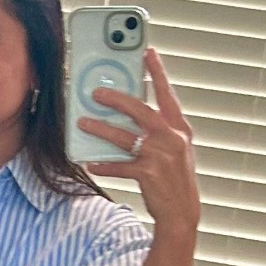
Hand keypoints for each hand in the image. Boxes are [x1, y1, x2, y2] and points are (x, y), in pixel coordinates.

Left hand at [75, 46, 199, 243]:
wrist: (183, 213)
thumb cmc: (176, 180)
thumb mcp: (175, 150)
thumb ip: (159, 131)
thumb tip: (130, 115)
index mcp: (180, 129)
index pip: (168, 95)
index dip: (158, 72)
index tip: (148, 52)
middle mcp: (172, 139)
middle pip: (141, 110)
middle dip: (117, 98)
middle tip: (96, 92)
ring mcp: (161, 156)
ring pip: (124, 136)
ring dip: (101, 128)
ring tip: (83, 123)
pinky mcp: (148, 174)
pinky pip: (119, 165)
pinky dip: (103, 164)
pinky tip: (90, 162)